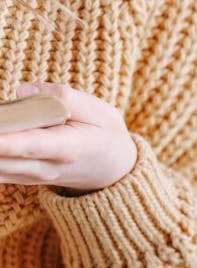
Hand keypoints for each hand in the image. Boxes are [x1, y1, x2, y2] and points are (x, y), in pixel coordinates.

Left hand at [0, 82, 137, 192]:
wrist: (115, 171)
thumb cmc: (106, 135)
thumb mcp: (100, 111)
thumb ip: (64, 96)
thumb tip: (22, 91)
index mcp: (68, 147)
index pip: (29, 144)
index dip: (3, 140)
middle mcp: (48, 166)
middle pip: (3, 157)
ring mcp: (34, 175)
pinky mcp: (23, 177)